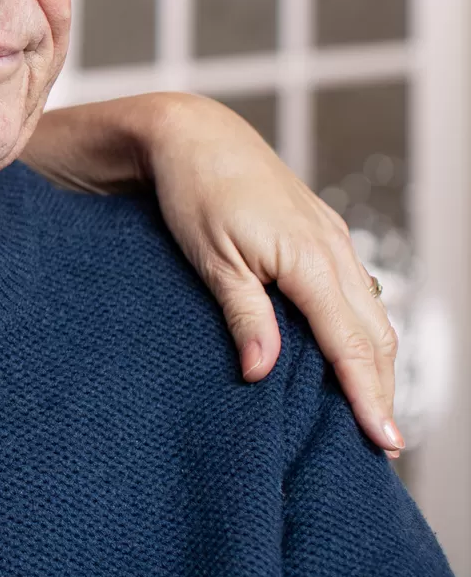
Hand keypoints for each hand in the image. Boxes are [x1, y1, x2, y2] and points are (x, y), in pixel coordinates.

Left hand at [138, 95, 401, 455]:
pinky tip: (352, 350)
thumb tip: (262, 373)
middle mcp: (332, 248)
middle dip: (382, 387)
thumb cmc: (194, 191)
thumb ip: (243, 316)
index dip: (369, 395)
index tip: (385, 440)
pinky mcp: (320, 231)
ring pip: (371, 311)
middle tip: (384, 443)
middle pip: (374, 333)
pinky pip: (355, 288)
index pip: (351, 344)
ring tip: (373, 409)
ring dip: (376, 360)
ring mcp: (331, 237)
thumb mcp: (211, 259)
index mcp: (308, 259)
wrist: (192, 133)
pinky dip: (361, 325)